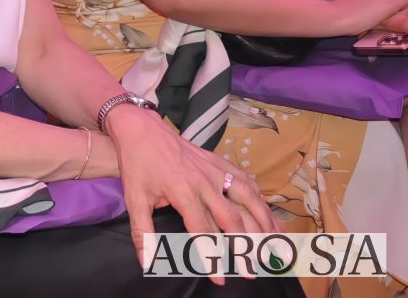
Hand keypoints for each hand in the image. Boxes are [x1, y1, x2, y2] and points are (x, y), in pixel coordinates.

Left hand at [106, 105, 274, 285]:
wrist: (140, 128)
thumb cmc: (137, 165)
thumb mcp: (134, 198)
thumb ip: (143, 232)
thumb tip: (147, 263)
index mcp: (183, 192)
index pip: (202, 231)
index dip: (212, 257)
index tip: (221, 279)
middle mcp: (205, 182)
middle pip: (232, 218)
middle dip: (245, 247)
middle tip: (252, 271)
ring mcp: (215, 170)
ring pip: (247, 198)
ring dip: (263, 223)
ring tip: (274, 246)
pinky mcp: (218, 161)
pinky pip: (245, 180)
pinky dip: (259, 198)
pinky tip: (268, 214)